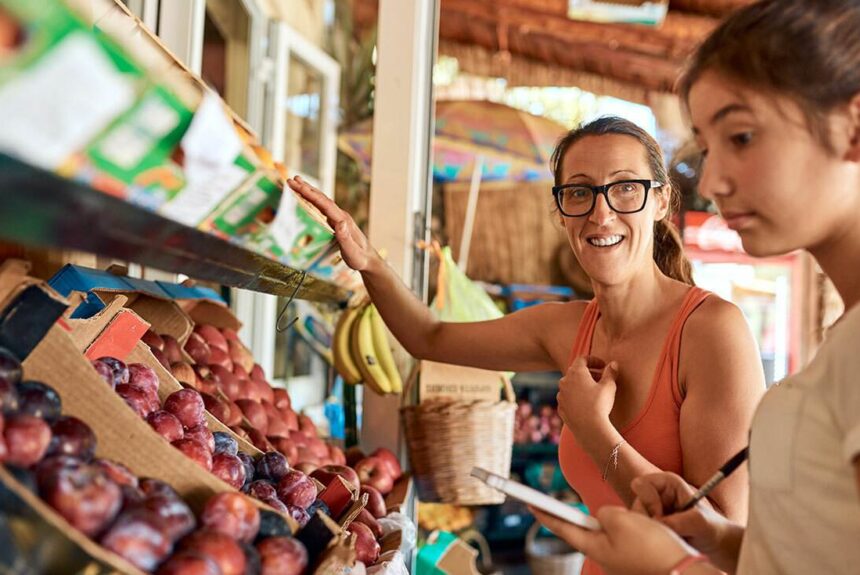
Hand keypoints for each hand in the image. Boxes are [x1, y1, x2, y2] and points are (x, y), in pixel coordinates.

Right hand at [286, 176, 376, 271]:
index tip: (298, 186)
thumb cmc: (360, 258)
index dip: (311, 194)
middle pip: (322, 199)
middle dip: (307, 189)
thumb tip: (340, 223)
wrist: (369, 260)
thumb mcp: (352, 252)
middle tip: (292, 180)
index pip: (325, 204)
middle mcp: (341, 216)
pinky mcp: (337, 223)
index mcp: (343, 221)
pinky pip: (323, 209)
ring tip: (297, 183)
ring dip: (310, 192)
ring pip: (323, 202)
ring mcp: (339, 218)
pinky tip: (308, 199)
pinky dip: (314, 201)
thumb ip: (345, 238)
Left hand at [530, 505, 698, 574]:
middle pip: (592, 526)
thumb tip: (603, 517)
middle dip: (604, 515)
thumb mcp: (622, 520)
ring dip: (628, 520)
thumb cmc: (652, 548)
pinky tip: (652, 531)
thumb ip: (605, 513)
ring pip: (615, 528)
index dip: (545, 512)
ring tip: (647, 526)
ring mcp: (620, 559)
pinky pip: (631, 536)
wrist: (684, 572)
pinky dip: (639, 527)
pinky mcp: (635, 559)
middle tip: (606, 512)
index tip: (530, 503)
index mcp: (594, 546)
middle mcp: (603, 555)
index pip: (563, 526)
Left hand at [557, 356, 617, 438]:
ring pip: (570, 385)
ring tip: (594, 391)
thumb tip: (613, 364)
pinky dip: (576, 397)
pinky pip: (568, 398)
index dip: (594, 360)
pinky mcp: (561, 408)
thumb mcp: (609, 386)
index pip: (582, 359)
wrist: (589, 428)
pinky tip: (586, 403)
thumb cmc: (600, 404)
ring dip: (581, 385)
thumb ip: (610, 372)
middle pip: (576, 371)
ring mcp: (561, 395)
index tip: (603, 365)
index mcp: (575, 372)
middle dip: (589, 372)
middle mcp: (564, 381)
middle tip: (601, 378)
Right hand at [631, 473, 739, 564]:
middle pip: (636, 503)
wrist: (717, 544)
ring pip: (636, 518)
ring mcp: (653, 508)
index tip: (660, 515)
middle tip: (666, 530)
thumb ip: (678, 521)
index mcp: (668, 482)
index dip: (648, 500)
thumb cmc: (712, 528)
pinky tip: (666, 540)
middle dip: (648, 519)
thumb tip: (657, 524)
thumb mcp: (699, 522)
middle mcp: (657, 493)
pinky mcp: (652, 523)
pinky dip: (650, 536)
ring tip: (670, 536)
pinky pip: (639, 529)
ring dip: (650, 529)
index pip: (641, 484)